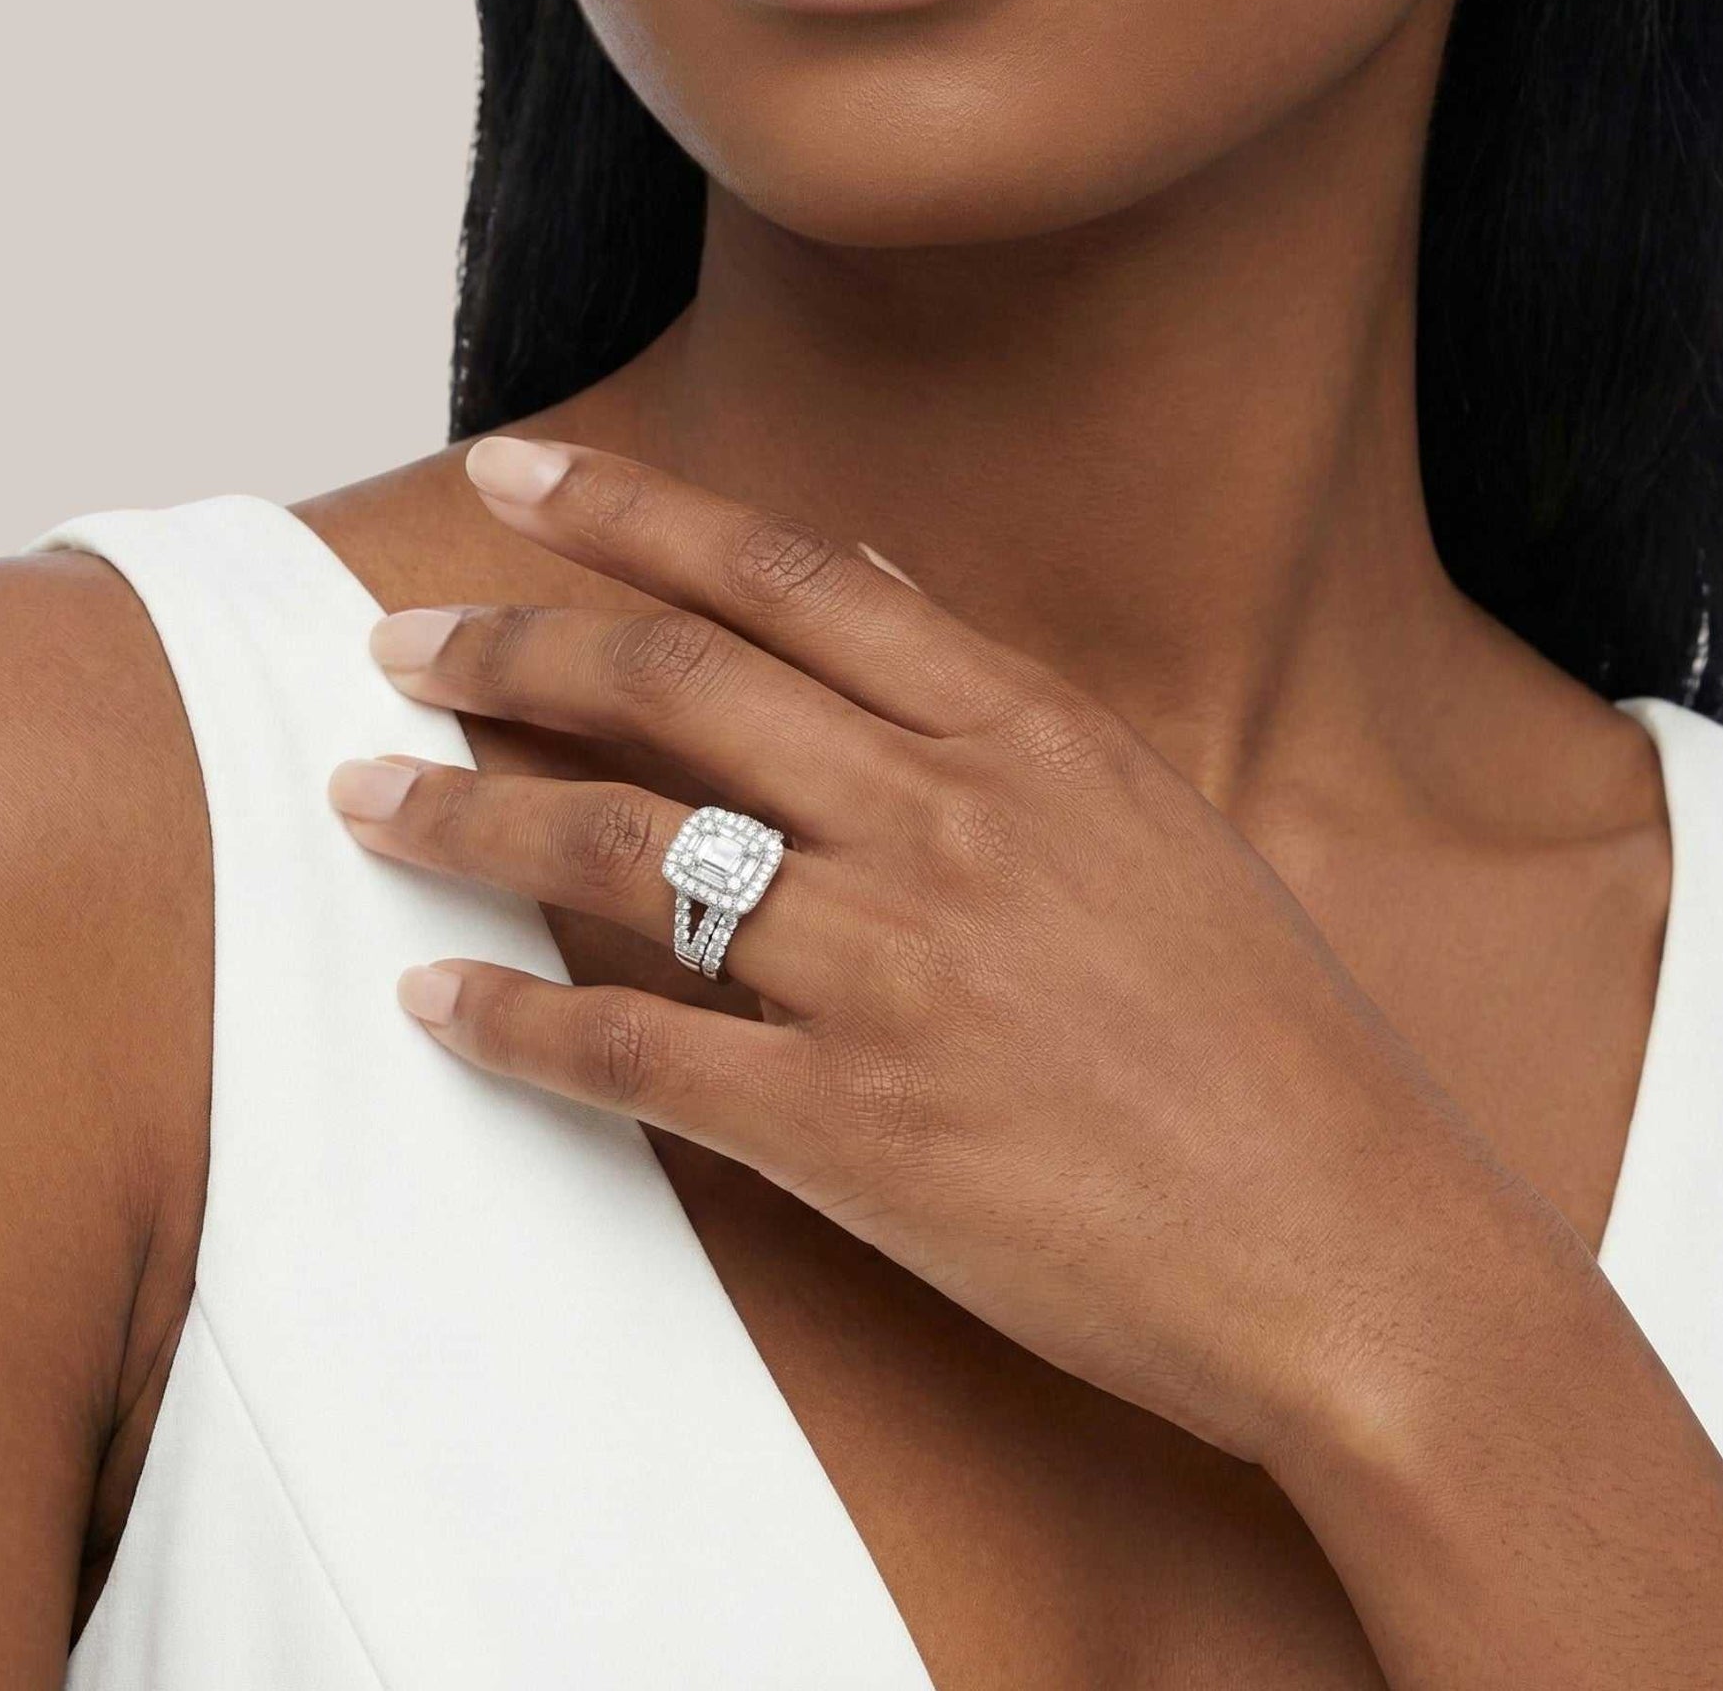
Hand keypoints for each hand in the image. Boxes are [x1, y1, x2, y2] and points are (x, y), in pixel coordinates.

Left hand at [327, 436, 1582, 1470]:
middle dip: (510, 643)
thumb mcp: (1152, 824)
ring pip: (624, 849)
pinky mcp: (854, 1129)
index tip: (518, 475)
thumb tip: (880, 573)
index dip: (633, 514)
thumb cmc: (1275, 1040)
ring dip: (468, 812)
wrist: (1356, 1247)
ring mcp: (894, 973)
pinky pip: (638, 1054)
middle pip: (673, 686)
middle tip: (397, 633)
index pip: (787, 579)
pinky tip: (438, 998)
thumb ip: (1000, 700)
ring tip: (366, 792)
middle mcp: (946, 825)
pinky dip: (518, 1021)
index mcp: (1031, 736)